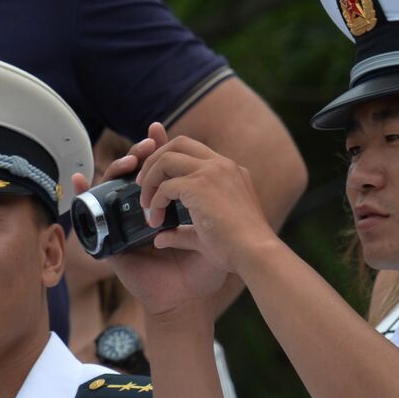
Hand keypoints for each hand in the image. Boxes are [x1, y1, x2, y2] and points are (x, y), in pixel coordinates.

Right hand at [70, 124, 226, 318]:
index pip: (157, 170)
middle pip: (134, 173)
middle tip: (148, 146)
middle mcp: (143, 211)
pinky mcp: (110, 240)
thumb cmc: (203, 268)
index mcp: (166, 205)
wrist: (189, 299)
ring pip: (112, 187)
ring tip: (130, 161)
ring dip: (116, 168)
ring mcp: (124, 224)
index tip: (160, 134)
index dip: (156, 149)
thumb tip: (214, 168)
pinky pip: (90, 217)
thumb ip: (208, 202)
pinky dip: (81, 196)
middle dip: (139, 154)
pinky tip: (80, 180)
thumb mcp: (210, 227)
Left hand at [135, 134, 281, 272]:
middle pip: (179, 143)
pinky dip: (155, 201)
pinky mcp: (200, 186)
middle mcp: (222, 165)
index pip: (194, 150)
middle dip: (155, 159)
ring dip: (150, 177)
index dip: (171, 158)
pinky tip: (155, 220)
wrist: (256, 254)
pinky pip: (166, 186)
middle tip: (142, 184)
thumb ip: (184, 232)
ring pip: (167, 158)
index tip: (157, 177)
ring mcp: (212, 172)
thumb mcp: (209, 233)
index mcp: (230, 171)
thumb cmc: (239, 249)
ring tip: (145, 203)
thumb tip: (160, 239)